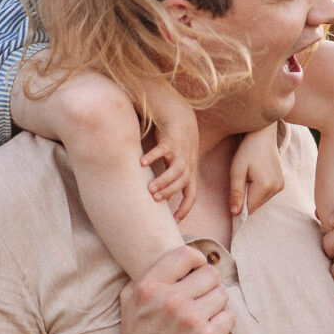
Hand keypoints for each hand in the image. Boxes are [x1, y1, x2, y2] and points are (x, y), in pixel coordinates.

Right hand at [109, 245, 232, 333]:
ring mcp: (190, 320)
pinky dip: (223, 322)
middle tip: (202, 296)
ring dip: (216, 304)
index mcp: (151, 286)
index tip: (196, 271)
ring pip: (222, 294)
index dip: (197, 260)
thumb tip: (173, 259)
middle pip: (211, 274)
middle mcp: (171, 300)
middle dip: (208, 284)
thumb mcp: (130, 298)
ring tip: (205, 314)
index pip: (187, 254)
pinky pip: (229, 317)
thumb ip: (148, 274)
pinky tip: (210, 328)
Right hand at [139, 82, 199, 220]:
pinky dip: (153, 157)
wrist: (179, 112)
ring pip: (177, 170)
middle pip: (183, 182)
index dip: (185, 208)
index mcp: (189, 170)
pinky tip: (142, 163)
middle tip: (154, 200)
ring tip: (149, 189)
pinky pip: (163, 150)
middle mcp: (187, 162)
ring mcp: (180, 150)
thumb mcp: (174, 160)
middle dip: (170, 193)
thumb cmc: (173, 141)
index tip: (175, 221)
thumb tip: (151, 196)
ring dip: (164, 180)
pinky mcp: (171, 138)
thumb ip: (165, 176)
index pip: (191, 194)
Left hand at [228, 124, 286, 215]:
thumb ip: (236, 193)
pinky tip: (257, 175)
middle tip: (242, 179)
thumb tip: (235, 213)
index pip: (250, 209)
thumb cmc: (247, 150)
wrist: (263, 135)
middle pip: (255, 206)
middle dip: (246, 198)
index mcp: (265, 186)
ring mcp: (281, 186)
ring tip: (250, 176)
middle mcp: (277, 188)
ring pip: (261, 201)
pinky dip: (259, 190)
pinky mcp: (281, 183)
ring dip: (252, 194)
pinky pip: (266, 195)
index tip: (234, 192)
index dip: (239, 204)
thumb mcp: (236, 170)